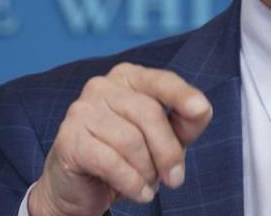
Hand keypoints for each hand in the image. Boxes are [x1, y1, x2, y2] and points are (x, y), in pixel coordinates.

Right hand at [28, 63, 212, 215]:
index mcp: (128, 77)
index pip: (160, 80)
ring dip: (147, 171)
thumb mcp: (163, 138)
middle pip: (149, 113)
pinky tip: (138, 193)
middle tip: (175, 179)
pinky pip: (111, 162)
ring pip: (131, 140)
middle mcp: (102, 86)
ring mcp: (81, 110)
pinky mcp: (69, 139)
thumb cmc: (126, 156)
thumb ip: (185, 122)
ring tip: (148, 183)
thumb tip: (201, 109)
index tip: (201, 109)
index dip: (182, 95)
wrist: (79, 188)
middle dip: (168, 151)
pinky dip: (131, 183)